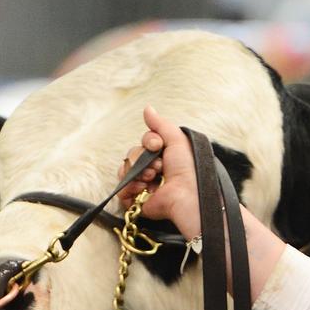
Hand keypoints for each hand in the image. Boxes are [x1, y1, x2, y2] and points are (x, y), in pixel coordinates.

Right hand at [117, 106, 201, 239]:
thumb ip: (161, 124)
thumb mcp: (177, 140)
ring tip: (152, 178)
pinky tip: (144, 188)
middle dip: (142, 158)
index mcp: (163, 157)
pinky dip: (130, 186)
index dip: (148, 141)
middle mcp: (153, 171)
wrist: (187, 194)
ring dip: (137, 172)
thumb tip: (147, 108)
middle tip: (159, 166)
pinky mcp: (137, 200)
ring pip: (124, 170)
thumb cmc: (188, 169)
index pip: (143, 143)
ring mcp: (144, 186)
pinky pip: (121, 189)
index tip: (158, 145)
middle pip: (132, 155)